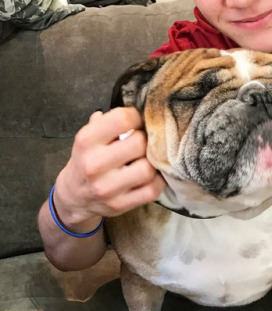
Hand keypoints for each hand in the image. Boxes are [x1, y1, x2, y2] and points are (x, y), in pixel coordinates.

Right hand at [53, 107, 165, 229]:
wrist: (73, 198)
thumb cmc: (86, 159)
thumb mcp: (88, 137)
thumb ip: (109, 122)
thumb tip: (140, 104)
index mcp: (86, 141)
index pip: (123, 119)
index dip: (136, 117)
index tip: (137, 122)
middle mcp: (95, 165)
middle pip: (140, 143)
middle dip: (146, 139)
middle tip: (145, 141)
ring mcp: (108, 188)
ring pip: (148, 168)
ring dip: (152, 161)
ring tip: (148, 158)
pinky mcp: (121, 205)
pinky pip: (153, 190)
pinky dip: (158, 180)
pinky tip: (153, 174)